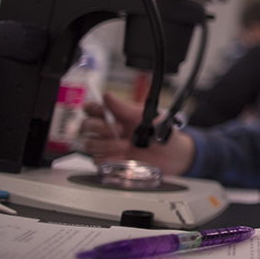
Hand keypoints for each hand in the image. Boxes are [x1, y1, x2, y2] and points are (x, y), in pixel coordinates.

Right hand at [81, 92, 195, 175]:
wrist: (173, 155)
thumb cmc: (161, 132)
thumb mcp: (148, 117)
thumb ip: (126, 109)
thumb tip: (107, 96)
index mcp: (116, 114)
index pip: (92, 108)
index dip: (93, 108)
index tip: (102, 111)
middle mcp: (108, 129)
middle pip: (86, 125)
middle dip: (100, 127)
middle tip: (120, 129)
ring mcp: (108, 146)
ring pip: (89, 143)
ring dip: (105, 145)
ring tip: (126, 145)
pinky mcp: (110, 161)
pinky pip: (97, 161)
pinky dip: (108, 159)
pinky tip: (123, 157)